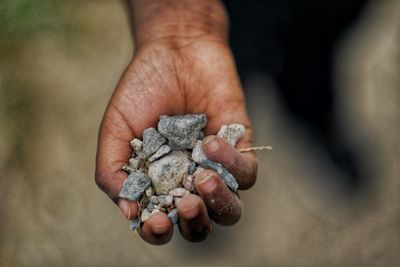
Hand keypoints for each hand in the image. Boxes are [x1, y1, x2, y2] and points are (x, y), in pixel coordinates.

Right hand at [95, 0, 256, 244]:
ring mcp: (215, 167)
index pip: (162, 222)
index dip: (158, 232)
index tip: (156, 222)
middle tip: (185, 204)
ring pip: (230, 210)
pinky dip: (232, 164)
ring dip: (219, 204)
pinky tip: (211, 142)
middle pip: (200, 225)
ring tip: (204, 180)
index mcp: (158, 183)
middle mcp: (188, 181)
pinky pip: (247, 173)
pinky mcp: (240, 148)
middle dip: (194, 223)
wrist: (175, 50)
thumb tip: (129, 214)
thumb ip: (113, 170)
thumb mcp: (116, 129)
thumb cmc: (141, 90)